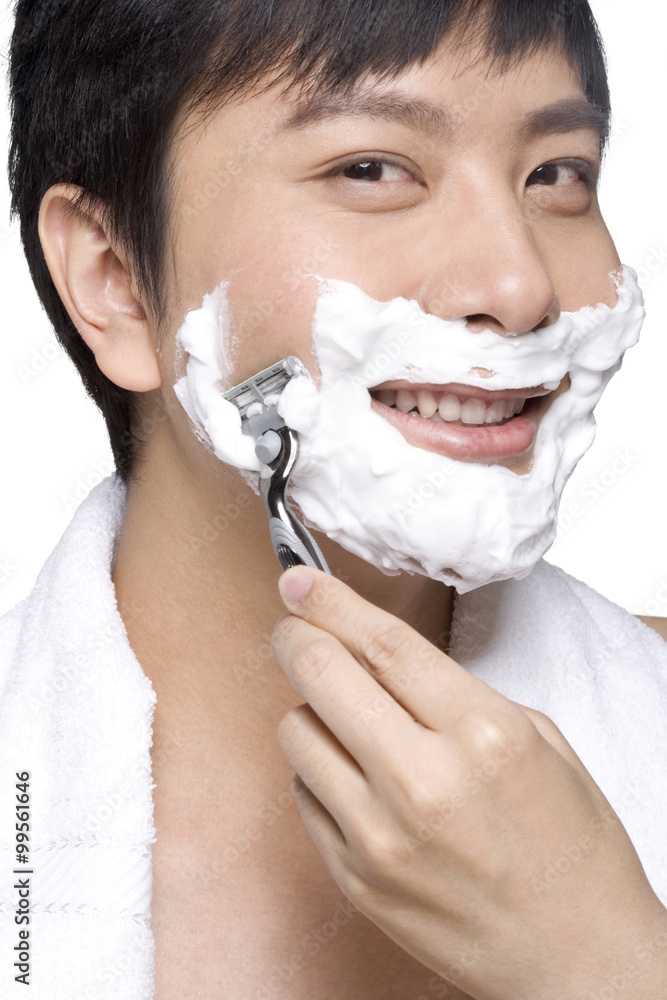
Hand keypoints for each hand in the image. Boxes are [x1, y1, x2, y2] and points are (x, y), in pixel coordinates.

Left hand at [272, 568, 666, 999]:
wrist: (578, 962)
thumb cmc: (570, 848)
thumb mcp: (539, 740)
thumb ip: (454, 693)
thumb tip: (375, 653)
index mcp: (482, 734)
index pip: (382, 641)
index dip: (329, 599)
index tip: (298, 578)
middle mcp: (423, 783)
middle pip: (322, 675)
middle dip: (296, 636)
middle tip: (294, 627)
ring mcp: (380, 837)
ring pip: (296, 731)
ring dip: (310, 707)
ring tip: (345, 716)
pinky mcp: (353, 879)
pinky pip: (303, 793)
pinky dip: (318, 769)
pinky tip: (355, 775)